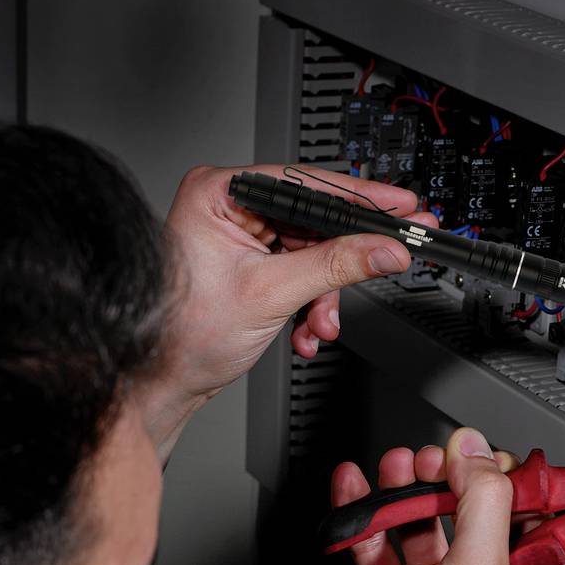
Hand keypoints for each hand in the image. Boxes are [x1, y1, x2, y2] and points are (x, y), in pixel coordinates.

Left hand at [147, 165, 434, 452]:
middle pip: (315, 220)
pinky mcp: (253, 262)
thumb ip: (335, 266)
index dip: (360, 198)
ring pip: (315, 251)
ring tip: (319, 323)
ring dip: (325, 294)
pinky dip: (312, 302)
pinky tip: (305, 327)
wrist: (166, 380)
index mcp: (220, 192)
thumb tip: (383, 248)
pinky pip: (303, 271)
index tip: (399, 206)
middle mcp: (230, 206)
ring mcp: (242, 235)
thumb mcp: (271, 293)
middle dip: (341, 263)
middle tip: (388, 261)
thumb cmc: (184, 333)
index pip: (306, 184)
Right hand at [330, 428, 558, 564]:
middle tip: (430, 458)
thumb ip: (483, 502)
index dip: (503, 478)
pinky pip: (376, 550)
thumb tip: (479, 452)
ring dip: (404, 493)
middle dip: (444, 478)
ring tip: (392, 467)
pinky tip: (354, 492)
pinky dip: (363, 520)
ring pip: (417, 526)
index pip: (524, 513)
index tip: (480, 451)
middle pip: (464, 512)